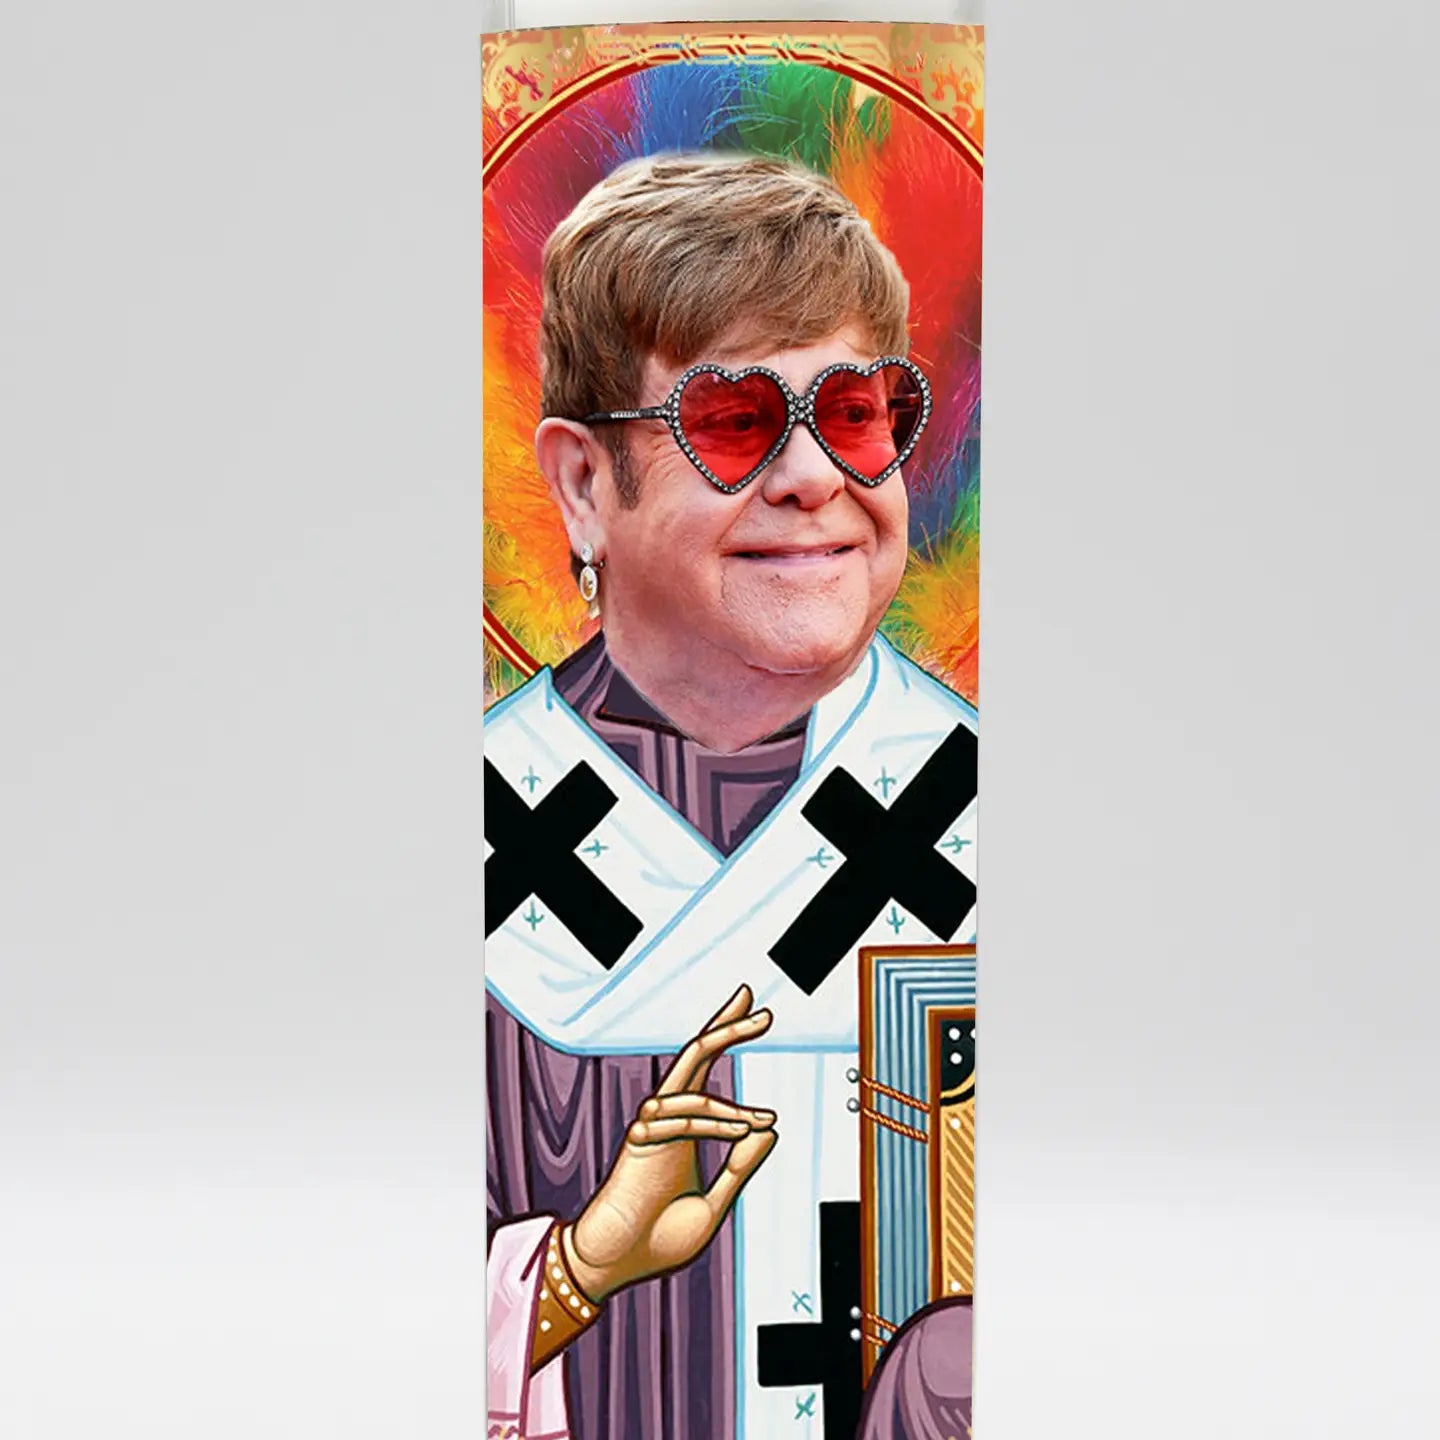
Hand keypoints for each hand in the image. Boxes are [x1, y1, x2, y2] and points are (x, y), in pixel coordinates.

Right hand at [564, 984, 777, 1301]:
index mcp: (686, 1129)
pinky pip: (681, 1121)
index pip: (705, 1069)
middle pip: (694, 1056)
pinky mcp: (639, 1144)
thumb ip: (740, 1168)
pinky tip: (742, 1133)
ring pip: (692, 1089)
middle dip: (724, 1027)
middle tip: (752, 999)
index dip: (727, 1037)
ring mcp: (652, 1129)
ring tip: (764, 1119)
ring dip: (732, 1105)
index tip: (759, 1017)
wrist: (614, 1267)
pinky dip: (714, 1125)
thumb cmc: (657, 1241)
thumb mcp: (713, 1204)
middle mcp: (668, 1120)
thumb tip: (770, 1131)